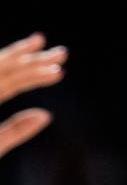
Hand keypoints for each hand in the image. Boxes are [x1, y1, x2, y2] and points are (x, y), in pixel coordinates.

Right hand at [0, 31, 67, 156]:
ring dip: (22, 66)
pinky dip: (7, 73)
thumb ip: (15, 131)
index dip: (32, 70)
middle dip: (31, 60)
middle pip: (4, 72)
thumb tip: (47, 115)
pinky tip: (30, 71)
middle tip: (63, 53)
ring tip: (52, 64)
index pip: (9, 83)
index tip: (59, 67)